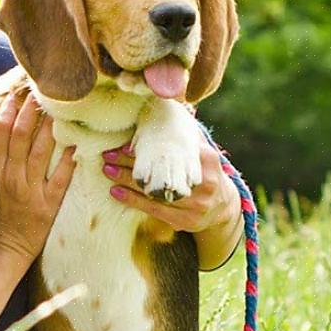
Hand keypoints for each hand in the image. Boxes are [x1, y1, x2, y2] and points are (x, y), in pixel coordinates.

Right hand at [0, 92, 75, 262]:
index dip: (8, 112)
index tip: (15, 95)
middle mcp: (11, 178)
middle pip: (22, 137)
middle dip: (31, 112)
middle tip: (40, 93)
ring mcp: (30, 191)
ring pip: (42, 152)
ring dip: (50, 128)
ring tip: (59, 109)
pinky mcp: (48, 206)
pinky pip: (61, 179)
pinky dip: (69, 161)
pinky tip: (75, 144)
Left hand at [101, 133, 239, 233]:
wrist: (223, 208)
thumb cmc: (205, 172)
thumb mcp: (201, 152)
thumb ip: (186, 135)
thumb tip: (173, 110)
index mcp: (206, 159)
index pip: (170, 151)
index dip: (145, 147)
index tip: (123, 143)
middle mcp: (202, 182)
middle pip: (159, 170)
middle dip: (130, 162)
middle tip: (108, 154)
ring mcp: (195, 203)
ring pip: (154, 190)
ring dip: (126, 179)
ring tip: (107, 169)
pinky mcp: (185, 220)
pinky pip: (153, 209)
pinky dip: (132, 199)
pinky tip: (115, 191)